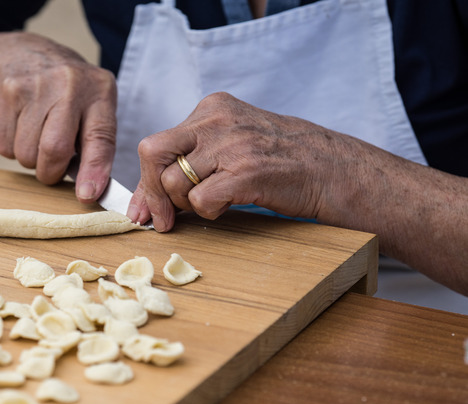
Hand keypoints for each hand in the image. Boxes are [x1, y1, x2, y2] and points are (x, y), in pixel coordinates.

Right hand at [0, 33, 116, 202]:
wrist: (26, 55)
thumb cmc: (68, 94)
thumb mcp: (92, 108)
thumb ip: (96, 145)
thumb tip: (89, 191)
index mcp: (99, 90)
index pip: (99, 137)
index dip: (93, 171)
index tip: (86, 195)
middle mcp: (68, 83)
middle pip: (54, 149)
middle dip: (51, 172)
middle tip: (52, 168)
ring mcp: (34, 86)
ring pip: (26, 153)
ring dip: (30, 160)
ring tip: (37, 139)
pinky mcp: (6, 92)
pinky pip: (3, 146)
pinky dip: (11, 148)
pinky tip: (20, 127)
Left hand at [129, 91, 467, 294]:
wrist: (336, 171)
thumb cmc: (282, 163)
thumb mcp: (233, 145)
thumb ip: (192, 163)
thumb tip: (145, 206)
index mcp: (212, 107)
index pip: (156, 143)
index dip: (147, 181)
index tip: (146, 211)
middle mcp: (218, 119)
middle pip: (152, 153)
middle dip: (153, 191)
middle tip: (165, 219)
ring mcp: (233, 144)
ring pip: (174, 181)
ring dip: (185, 206)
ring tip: (212, 206)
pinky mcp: (248, 172)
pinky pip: (200, 200)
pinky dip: (207, 213)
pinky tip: (227, 208)